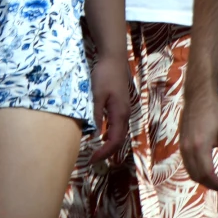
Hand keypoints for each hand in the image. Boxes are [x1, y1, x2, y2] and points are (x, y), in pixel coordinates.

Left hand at [87, 45, 133, 164]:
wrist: (113, 58)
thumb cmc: (105, 75)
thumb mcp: (96, 95)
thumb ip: (95, 114)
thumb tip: (92, 134)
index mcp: (119, 114)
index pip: (114, 141)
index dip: (104, 152)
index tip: (92, 159)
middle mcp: (124, 114)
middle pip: (118, 140)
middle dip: (107, 152)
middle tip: (93, 159)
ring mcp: (124, 110)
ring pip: (118, 133)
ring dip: (109, 144)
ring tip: (96, 150)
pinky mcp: (120, 105)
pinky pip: (116, 125)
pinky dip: (109, 134)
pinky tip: (100, 134)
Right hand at [181, 88, 217, 192]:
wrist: (198, 97)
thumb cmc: (214, 113)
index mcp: (201, 147)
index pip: (208, 174)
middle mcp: (188, 149)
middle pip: (198, 177)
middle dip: (212, 186)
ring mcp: (183, 147)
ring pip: (191, 173)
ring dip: (204, 181)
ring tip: (217, 182)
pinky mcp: (181, 145)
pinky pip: (187, 165)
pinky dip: (197, 173)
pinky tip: (207, 171)